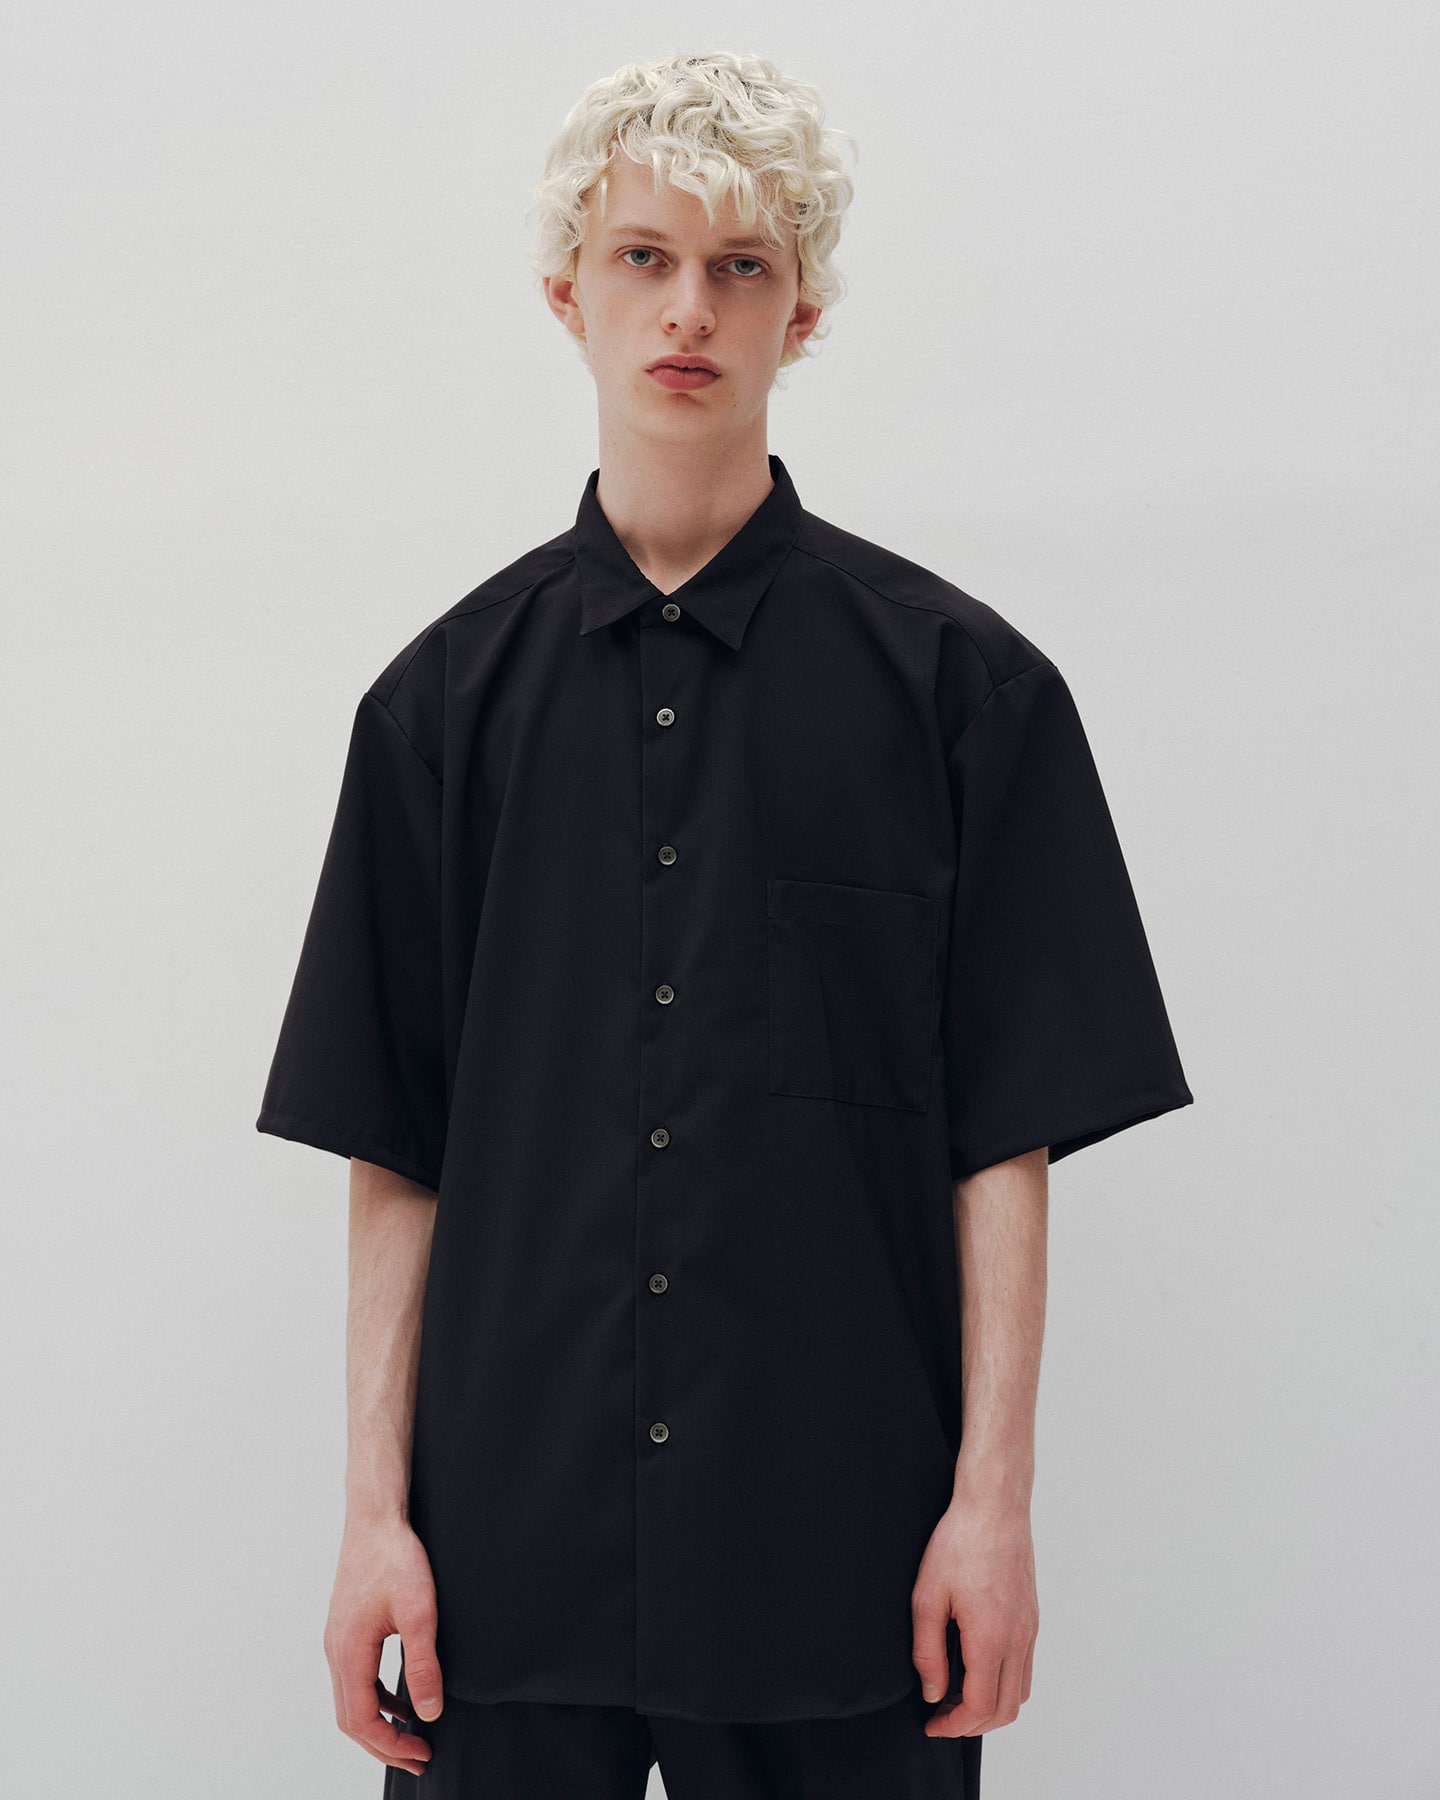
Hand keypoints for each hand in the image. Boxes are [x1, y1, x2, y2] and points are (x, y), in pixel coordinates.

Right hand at [323, 1513, 444, 1775]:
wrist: (375, 1518)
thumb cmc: (394, 1557)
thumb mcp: (419, 1611)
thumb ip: (423, 1664)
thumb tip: (429, 1711)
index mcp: (349, 1653)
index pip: (363, 1721)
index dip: (391, 1745)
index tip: (422, 1753)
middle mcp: (335, 1652)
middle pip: (352, 1719)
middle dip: (385, 1744)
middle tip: (420, 1757)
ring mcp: (338, 1641)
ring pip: (351, 1701)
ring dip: (380, 1724)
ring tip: (413, 1734)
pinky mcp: (346, 1630)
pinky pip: (356, 1679)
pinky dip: (377, 1698)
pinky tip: (402, 1698)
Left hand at [911, 1482, 1037, 1737]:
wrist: (995, 1506)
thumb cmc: (960, 1542)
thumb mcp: (927, 1596)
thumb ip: (927, 1651)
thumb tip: (932, 1692)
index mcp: (991, 1637)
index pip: (980, 1706)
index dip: (953, 1725)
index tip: (932, 1723)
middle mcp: (1018, 1639)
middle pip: (1006, 1710)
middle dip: (973, 1724)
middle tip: (942, 1716)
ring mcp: (1030, 1629)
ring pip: (1021, 1692)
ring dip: (992, 1706)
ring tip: (958, 1695)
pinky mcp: (1032, 1617)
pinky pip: (1026, 1667)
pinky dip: (1005, 1683)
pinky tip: (977, 1667)